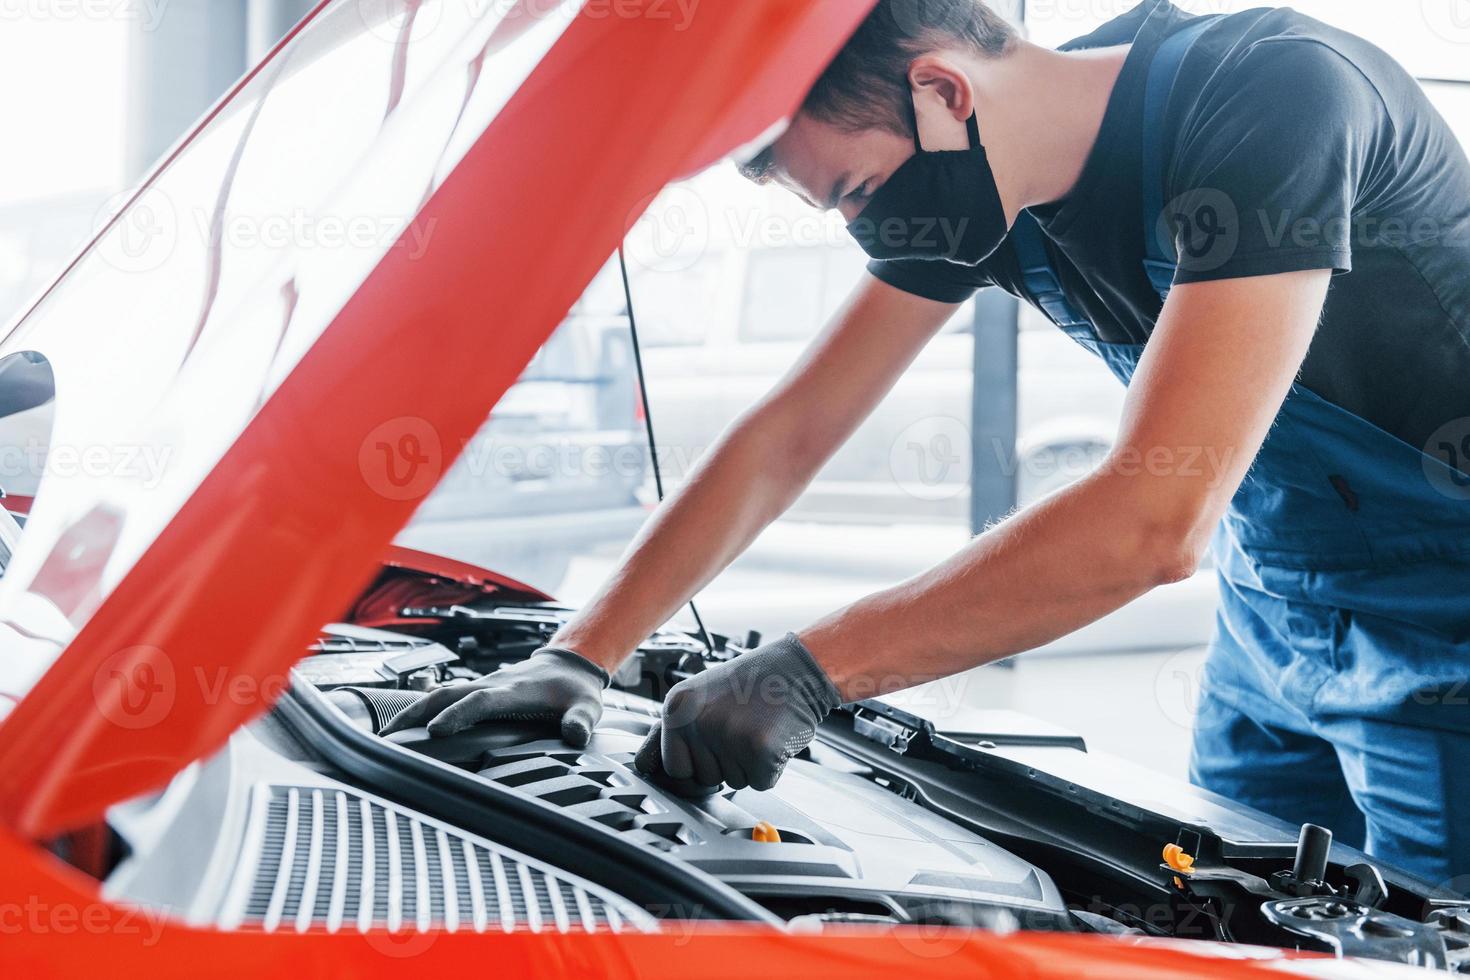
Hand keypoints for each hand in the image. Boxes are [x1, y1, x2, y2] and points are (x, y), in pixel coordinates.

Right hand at [381, 647, 609, 745]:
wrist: (569, 663)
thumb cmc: (575, 689)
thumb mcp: (587, 706)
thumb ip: (581, 722)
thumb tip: (575, 736)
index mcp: (514, 690)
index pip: (479, 701)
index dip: (457, 714)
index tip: (435, 730)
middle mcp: (492, 685)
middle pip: (446, 695)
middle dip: (417, 713)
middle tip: (388, 739)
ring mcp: (482, 686)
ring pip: (439, 694)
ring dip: (412, 712)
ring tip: (385, 737)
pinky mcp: (478, 691)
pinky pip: (445, 697)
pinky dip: (422, 710)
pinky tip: (405, 727)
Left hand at [633, 633, 841, 790]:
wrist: (795, 670)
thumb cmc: (751, 684)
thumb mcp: (698, 697)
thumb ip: (674, 731)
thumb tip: (646, 766)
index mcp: (676, 707)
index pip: (669, 768)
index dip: (692, 768)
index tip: (708, 754)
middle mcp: (697, 721)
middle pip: (702, 780)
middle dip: (724, 765)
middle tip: (741, 730)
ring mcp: (727, 735)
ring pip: (733, 783)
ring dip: (748, 766)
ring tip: (757, 729)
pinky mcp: (759, 748)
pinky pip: (761, 783)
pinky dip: (772, 769)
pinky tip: (773, 739)